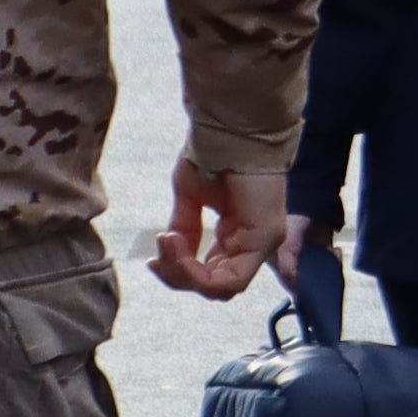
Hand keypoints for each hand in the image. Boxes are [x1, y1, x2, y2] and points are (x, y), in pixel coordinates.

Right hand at [151, 161, 289, 297]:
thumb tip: (172, 248)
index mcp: (237, 235)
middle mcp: (252, 244)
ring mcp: (262, 244)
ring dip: (184, 274)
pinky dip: (196, 270)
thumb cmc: (213, 154)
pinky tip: (176, 243)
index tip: (153, 259)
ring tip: (166, 244)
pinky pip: (230, 279)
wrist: (231, 127)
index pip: (212, 275)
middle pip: (215, 286)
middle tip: (156, 258)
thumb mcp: (190, 196)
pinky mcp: (264, 239)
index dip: (180, 274)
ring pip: (222, 288)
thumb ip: (185, 227)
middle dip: (178, 276)